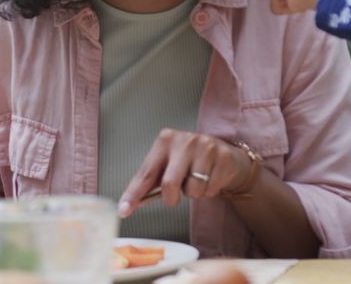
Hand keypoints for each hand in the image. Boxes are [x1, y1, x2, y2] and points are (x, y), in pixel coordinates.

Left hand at [117, 129, 250, 217]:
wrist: (226, 158)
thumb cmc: (191, 163)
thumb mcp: (169, 166)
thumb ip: (151, 183)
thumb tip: (129, 203)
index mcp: (165, 141)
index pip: (146, 173)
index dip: (134, 194)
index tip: (124, 210)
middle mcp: (184, 140)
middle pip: (169, 183)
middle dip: (171, 198)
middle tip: (174, 197)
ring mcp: (205, 147)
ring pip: (193, 189)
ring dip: (194, 193)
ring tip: (198, 180)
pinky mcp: (222, 157)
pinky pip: (211, 189)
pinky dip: (210, 191)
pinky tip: (211, 178)